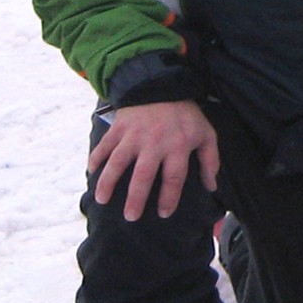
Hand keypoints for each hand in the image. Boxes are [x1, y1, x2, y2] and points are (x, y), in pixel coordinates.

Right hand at [88, 101, 219, 220]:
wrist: (163, 85)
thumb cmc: (186, 116)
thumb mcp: (206, 134)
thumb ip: (210, 161)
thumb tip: (211, 187)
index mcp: (178, 146)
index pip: (174, 178)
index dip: (169, 198)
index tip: (163, 213)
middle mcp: (155, 143)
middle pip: (143, 175)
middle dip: (136, 198)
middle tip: (131, 217)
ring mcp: (134, 135)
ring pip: (118, 162)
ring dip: (108, 182)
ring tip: (101, 200)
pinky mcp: (119, 127)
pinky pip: (104, 146)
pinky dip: (96, 158)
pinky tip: (91, 172)